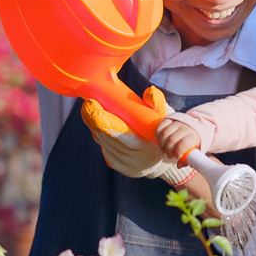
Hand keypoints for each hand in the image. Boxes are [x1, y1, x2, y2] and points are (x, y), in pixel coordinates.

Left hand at [80, 86, 194, 186]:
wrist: (162, 160)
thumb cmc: (163, 134)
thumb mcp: (166, 119)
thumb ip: (159, 105)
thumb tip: (151, 91)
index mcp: (146, 148)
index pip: (119, 134)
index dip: (102, 120)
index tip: (93, 104)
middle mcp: (133, 160)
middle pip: (106, 137)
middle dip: (94, 119)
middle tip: (89, 103)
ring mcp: (124, 164)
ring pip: (102, 141)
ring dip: (94, 125)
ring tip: (92, 110)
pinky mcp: (116, 164)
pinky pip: (103, 146)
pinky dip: (99, 134)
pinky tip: (97, 124)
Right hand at [156, 119, 201, 162]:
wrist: (197, 127)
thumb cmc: (194, 142)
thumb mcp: (195, 150)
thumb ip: (188, 159)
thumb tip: (179, 166)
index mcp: (193, 136)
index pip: (183, 144)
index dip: (178, 151)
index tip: (176, 156)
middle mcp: (185, 128)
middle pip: (172, 139)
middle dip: (168, 150)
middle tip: (168, 155)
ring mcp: (178, 123)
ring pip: (165, 132)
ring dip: (162, 143)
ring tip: (163, 149)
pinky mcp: (171, 119)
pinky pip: (162, 124)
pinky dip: (158, 132)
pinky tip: (158, 139)